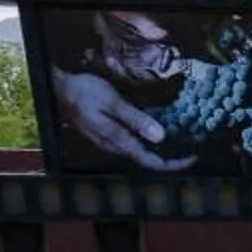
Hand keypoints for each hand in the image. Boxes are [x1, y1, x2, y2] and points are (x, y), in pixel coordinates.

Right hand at [53, 69, 191, 170]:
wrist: (58, 88)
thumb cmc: (84, 92)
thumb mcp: (112, 102)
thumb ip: (135, 120)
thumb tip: (161, 137)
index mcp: (119, 142)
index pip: (152, 162)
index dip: (175, 164)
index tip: (194, 157)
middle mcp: (117, 147)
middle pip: (150, 160)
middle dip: (173, 157)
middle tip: (194, 147)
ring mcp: (112, 142)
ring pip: (143, 152)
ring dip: (163, 149)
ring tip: (183, 139)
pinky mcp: (110, 134)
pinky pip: (135, 142)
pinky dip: (151, 139)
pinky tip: (161, 129)